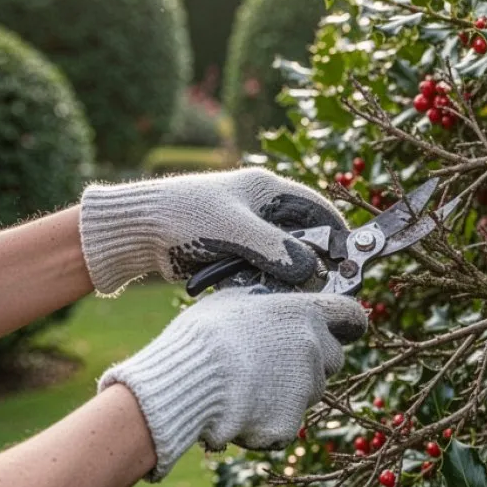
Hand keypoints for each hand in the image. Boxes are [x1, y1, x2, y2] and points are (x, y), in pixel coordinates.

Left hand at [79, 168, 346, 295]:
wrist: (136, 230)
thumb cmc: (183, 218)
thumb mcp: (234, 230)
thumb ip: (275, 249)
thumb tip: (313, 272)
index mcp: (267, 189)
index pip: (318, 209)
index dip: (337, 235)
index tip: (350, 263)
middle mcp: (261, 208)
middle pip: (304, 236)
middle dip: (315, 261)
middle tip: (326, 289)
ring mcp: (247, 231)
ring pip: (284, 257)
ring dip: (289, 276)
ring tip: (296, 297)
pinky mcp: (232, 252)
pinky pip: (262, 270)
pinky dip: (267, 282)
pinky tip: (269, 297)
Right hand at [97, 287, 366, 479]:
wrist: (189, 382)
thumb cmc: (204, 334)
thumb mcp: (231, 300)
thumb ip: (260, 301)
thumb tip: (260, 300)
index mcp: (305, 313)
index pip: (350, 314)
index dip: (349, 322)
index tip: (349, 327)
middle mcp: (315, 350)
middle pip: (332, 358)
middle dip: (313, 361)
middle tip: (278, 361)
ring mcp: (306, 390)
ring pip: (309, 392)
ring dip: (289, 391)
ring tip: (247, 386)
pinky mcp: (290, 424)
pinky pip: (285, 422)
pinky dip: (268, 420)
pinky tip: (238, 410)